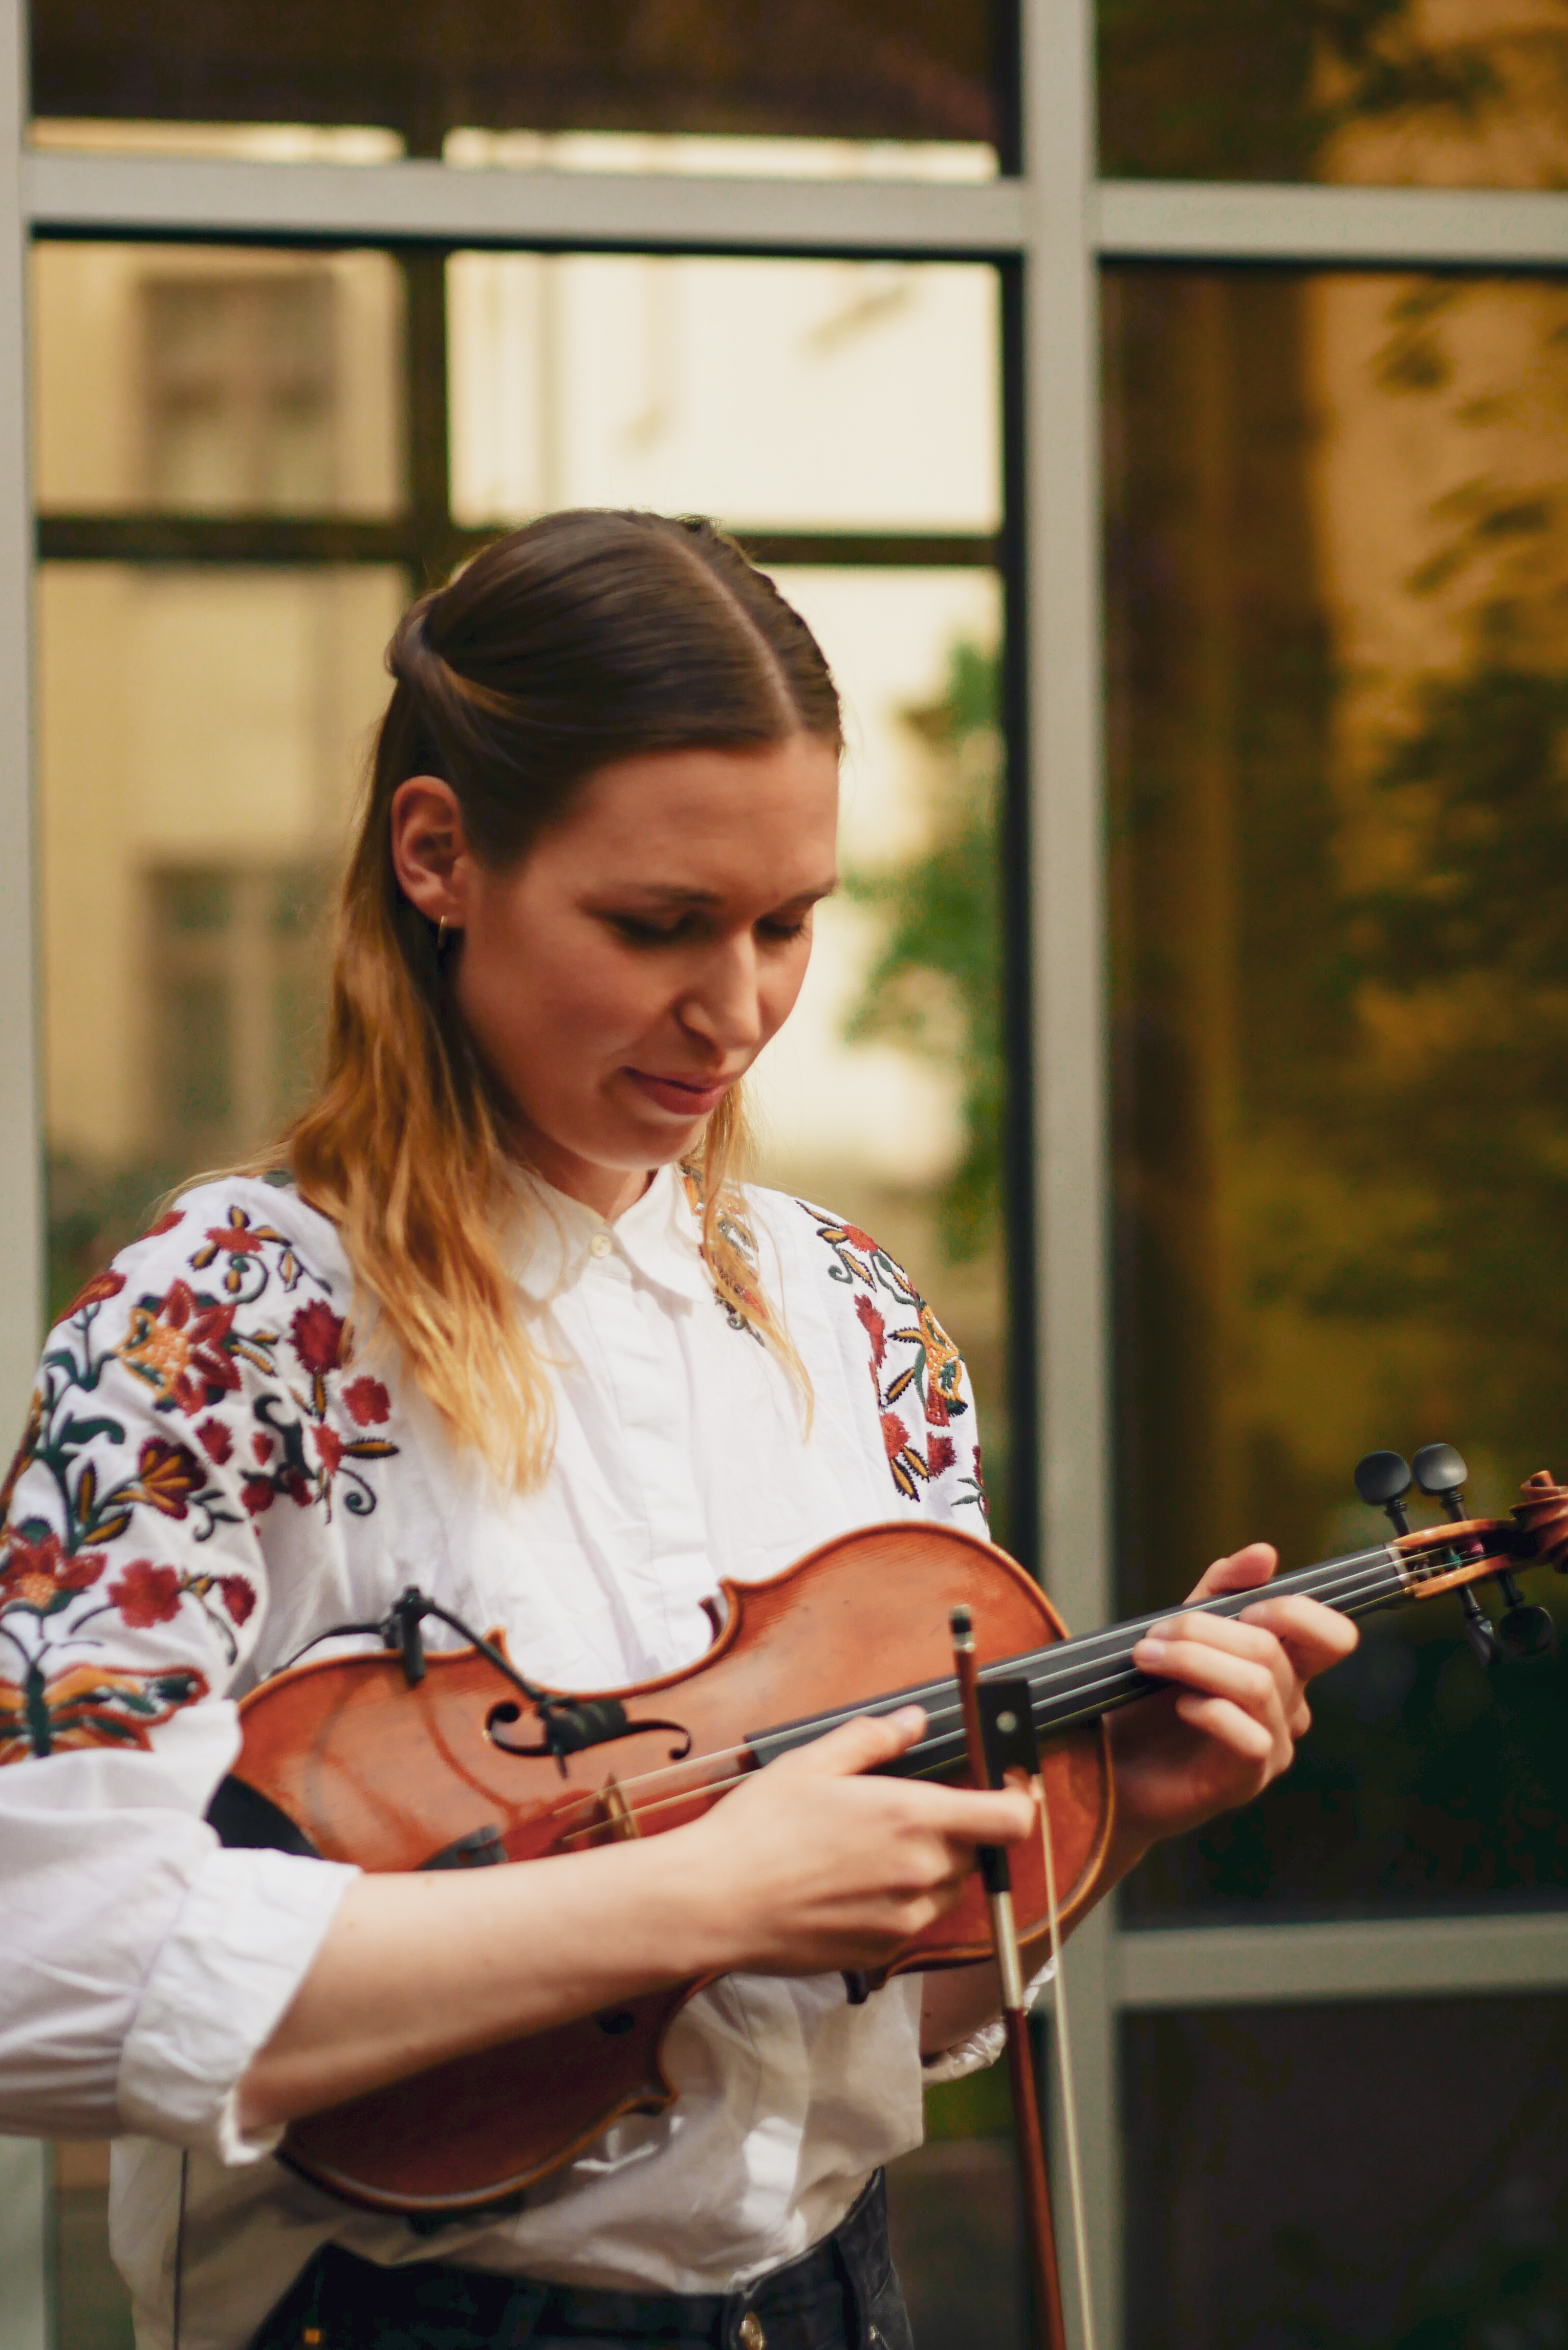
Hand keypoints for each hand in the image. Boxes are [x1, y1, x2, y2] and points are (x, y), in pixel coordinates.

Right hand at [674, 1706, 1035, 1977]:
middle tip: (906, 1812)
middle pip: (977, 1852)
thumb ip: (874, 1738)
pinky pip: (913, 1920)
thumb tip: (914, 1721)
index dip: (1021, 1800)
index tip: (1010, 1786)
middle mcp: (921, 1873)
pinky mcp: (882, 1951)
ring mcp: (904, 1918)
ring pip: (946, 1889)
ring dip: (929, 1867)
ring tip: (868, 1849)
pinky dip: (899, 1900)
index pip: (1011, 1819)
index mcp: (913, 1818)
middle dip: (957, 1830)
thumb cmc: (759, 1829)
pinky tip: (850, 1884)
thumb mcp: (813, 1762)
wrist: (716, 1902)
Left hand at [1108, 1542, 1357, 1863]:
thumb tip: (1266, 1554)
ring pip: (1257, 1685)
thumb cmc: (1152, 1696)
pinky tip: (1179, 1705)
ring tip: (1147, 1659)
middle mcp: (1289, 1706)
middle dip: (1203, 1630)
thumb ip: (1222, 1589)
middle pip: (1272, 1649)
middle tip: (1154, 1635)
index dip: (1295, 1611)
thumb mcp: (1183, 1629)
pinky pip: (1249, 1737)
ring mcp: (1274, 1746)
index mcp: (1286, 1666)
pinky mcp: (1247, 1780)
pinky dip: (1208, 1710)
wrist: (1113, 1763)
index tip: (1239, 1607)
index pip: (1333, 1635)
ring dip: (1192, 1661)